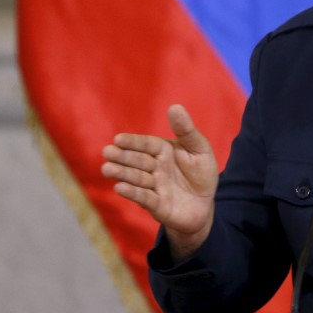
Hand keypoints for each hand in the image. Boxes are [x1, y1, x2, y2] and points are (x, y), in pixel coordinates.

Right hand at [101, 104, 218, 260]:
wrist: (205, 205)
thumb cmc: (201, 173)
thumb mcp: (199, 149)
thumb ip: (186, 130)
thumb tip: (175, 107)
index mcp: (164, 151)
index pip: (147, 144)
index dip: (133, 142)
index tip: (118, 139)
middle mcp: (155, 168)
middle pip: (138, 161)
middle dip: (123, 157)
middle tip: (107, 152)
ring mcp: (154, 187)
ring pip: (137, 178)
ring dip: (123, 173)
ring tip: (107, 168)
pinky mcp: (157, 205)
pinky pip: (144, 198)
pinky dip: (133, 193)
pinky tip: (119, 187)